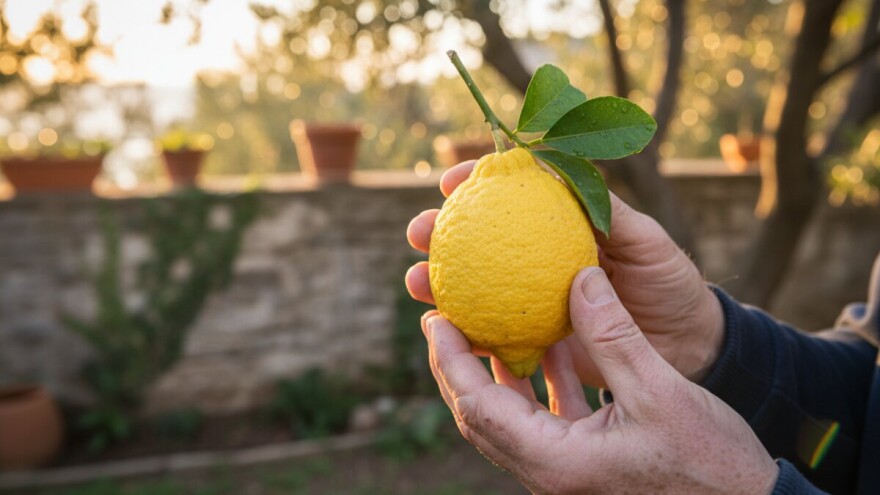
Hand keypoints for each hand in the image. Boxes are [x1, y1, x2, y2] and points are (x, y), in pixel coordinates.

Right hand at [406, 160, 724, 382]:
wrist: (685, 348)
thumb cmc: (670, 286)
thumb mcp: (649, 243)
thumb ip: (610, 213)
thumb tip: (562, 177)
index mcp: (564, 224)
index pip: (514, 195)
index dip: (479, 183)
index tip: (450, 180)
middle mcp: (540, 256)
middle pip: (481, 238)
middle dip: (441, 231)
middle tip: (419, 230)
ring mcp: (533, 296)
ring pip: (476, 283)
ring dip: (440, 279)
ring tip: (417, 280)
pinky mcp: (535, 335)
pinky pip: (493, 329)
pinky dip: (465, 327)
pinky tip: (442, 326)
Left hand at [423, 267, 777, 493]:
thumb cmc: (710, 463)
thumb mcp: (661, 392)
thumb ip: (614, 335)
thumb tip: (578, 277)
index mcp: (557, 460)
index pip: (480, 406)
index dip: (452, 361)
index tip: (435, 319)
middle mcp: (551, 471)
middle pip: (482, 415)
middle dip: (458, 367)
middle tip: (445, 320)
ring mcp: (566, 470)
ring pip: (509, 417)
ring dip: (493, 374)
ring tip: (485, 328)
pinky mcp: (586, 463)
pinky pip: (544, 418)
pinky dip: (537, 383)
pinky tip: (547, 348)